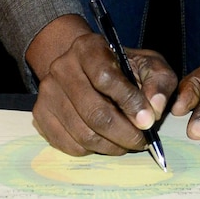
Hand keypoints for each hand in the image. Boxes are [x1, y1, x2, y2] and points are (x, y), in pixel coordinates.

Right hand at [25, 13, 177, 157]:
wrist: (83, 68)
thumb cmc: (121, 68)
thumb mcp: (148, 65)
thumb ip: (159, 82)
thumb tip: (154, 109)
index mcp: (88, 48)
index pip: (106, 78)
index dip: (129, 102)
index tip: (148, 121)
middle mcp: (62, 67)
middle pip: (94, 112)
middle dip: (124, 133)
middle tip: (141, 141)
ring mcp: (48, 92)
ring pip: (83, 133)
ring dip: (111, 146)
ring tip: (126, 143)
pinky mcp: (40, 114)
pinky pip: (69, 145)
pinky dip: (92, 150)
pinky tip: (105, 141)